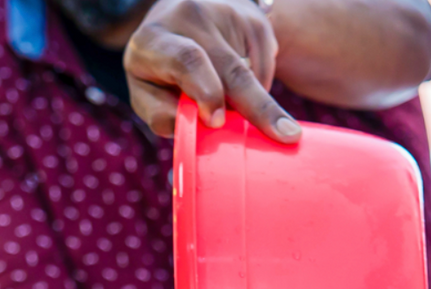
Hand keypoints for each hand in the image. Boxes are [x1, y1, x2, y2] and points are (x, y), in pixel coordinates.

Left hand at [124, 0, 301, 143]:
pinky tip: (242, 85)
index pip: (187, 61)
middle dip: (258, 107)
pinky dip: (260, 86)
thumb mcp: (146, 93)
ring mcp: (225, 12)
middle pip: (232, 68)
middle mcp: (190, 16)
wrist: (176, 21)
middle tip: (284, 135)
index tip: (218, 122)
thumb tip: (195, 131)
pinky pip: (266, 63)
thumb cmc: (158, 71)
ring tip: (237, 109)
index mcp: (155, 39)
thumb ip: (161, 115)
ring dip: (254, 102)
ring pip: (253, 71)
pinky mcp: (252, 17)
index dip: (207, 93)